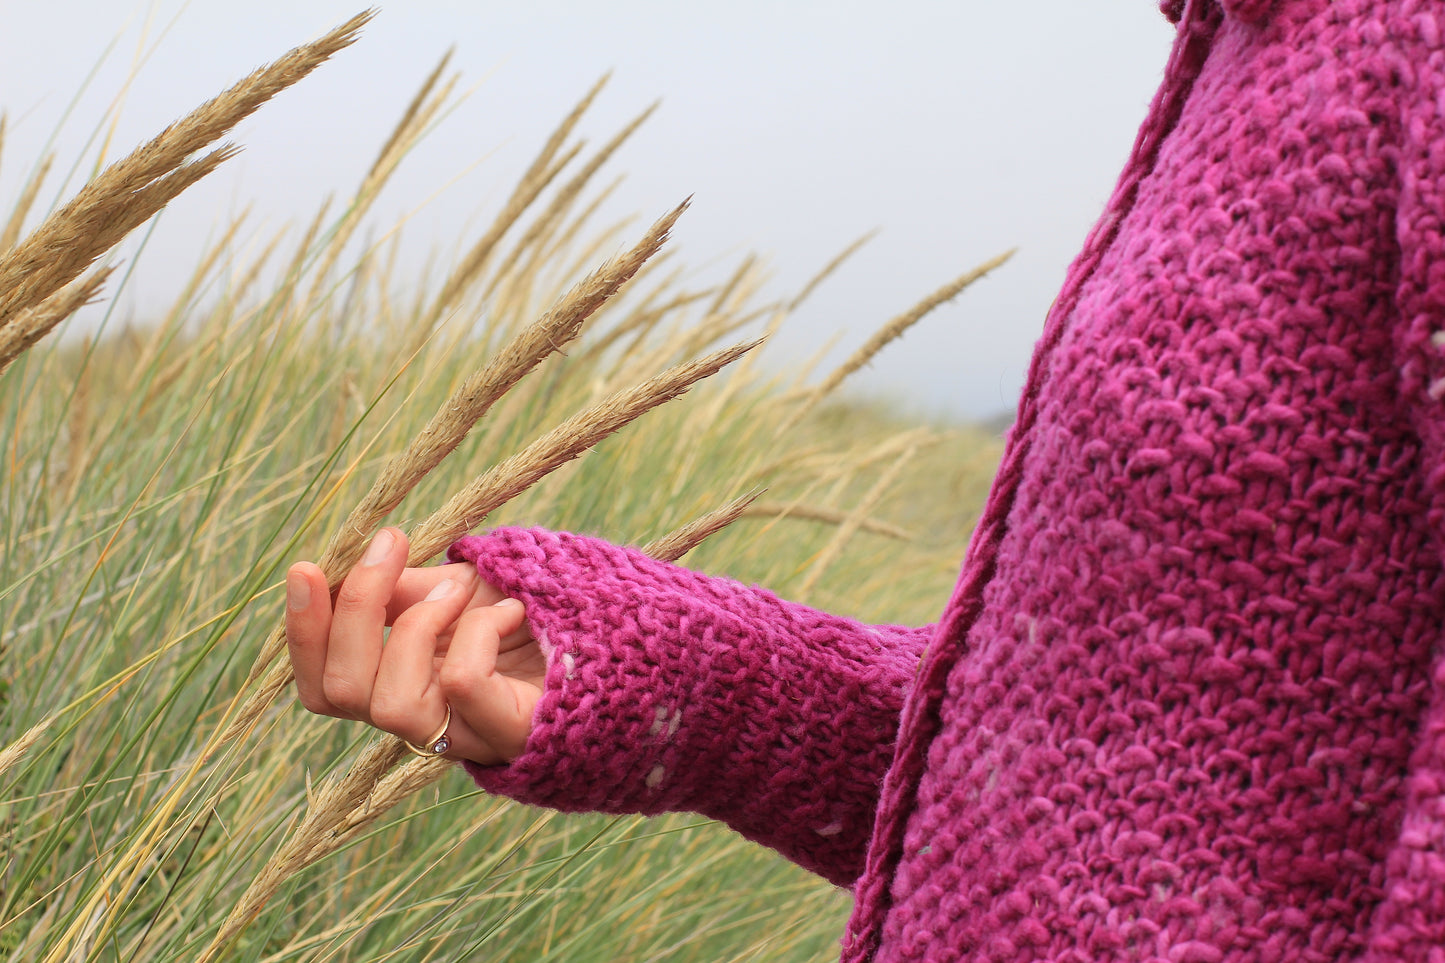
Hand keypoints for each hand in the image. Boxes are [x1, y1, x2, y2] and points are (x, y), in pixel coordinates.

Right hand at [285, 527, 544, 764]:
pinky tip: (512, 613)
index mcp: (404, 682)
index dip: (303, 633)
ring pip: (388, 704)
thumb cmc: (543, 614)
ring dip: (418, 626)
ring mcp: (466, 733)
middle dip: (355, 611)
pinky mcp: (508, 734)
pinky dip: (477, 634)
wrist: (627, 637)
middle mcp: (426, 719)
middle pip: (339, 693)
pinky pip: (460, 685)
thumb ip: (407, 588)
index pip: (323, 682)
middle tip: (389, 546)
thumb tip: (344, 571)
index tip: (307, 568)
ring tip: (464, 591)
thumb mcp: (464, 588)